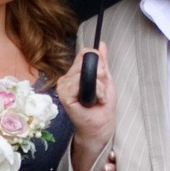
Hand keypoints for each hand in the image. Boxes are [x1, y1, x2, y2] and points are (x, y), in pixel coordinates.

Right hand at [54, 48, 114, 163]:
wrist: (101, 126)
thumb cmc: (102, 106)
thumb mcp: (106, 79)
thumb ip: (102, 62)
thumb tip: (101, 44)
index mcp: (74, 73)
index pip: (85, 54)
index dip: (99, 64)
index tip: (103, 79)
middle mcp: (66, 77)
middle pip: (87, 61)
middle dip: (101, 76)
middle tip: (100, 92)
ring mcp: (63, 85)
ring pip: (87, 72)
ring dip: (100, 87)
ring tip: (98, 98)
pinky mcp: (65, 94)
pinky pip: (83, 82)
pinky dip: (96, 92)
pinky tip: (94, 102)